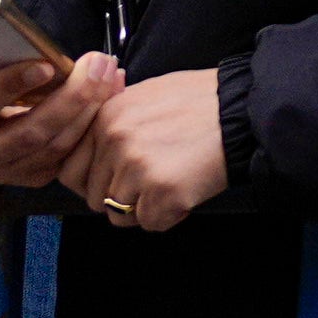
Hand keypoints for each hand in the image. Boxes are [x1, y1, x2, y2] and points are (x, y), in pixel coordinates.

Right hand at [0, 47, 117, 192]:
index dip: (11, 85)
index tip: (45, 64)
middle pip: (29, 133)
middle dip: (70, 98)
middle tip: (99, 65)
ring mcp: (6, 171)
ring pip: (55, 145)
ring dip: (89, 108)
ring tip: (111, 72)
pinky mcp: (32, 176)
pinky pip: (68, 154)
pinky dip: (93, 122)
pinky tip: (110, 91)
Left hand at [79, 69, 232, 230]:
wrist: (246, 109)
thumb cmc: (203, 101)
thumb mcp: (147, 94)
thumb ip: (114, 120)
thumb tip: (91, 143)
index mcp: (106, 116)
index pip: (71, 170)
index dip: (95, 181)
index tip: (117, 181)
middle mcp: (114, 140)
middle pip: (95, 197)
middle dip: (122, 196)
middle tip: (153, 181)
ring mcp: (137, 167)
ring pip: (121, 214)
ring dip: (147, 206)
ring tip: (175, 181)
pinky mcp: (162, 191)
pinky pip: (151, 222)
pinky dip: (170, 214)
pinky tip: (187, 189)